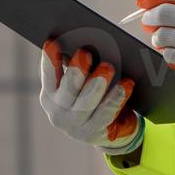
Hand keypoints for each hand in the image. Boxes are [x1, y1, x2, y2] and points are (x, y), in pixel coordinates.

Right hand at [39, 37, 142, 154]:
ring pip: (86, 103)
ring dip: (97, 84)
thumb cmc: (89, 97)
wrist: (105, 131)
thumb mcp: (78, 84)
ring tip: (108, 67)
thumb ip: (76, 68)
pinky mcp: (94, 134)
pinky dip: (116, 97)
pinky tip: (125, 85)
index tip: (52, 42)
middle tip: (85, 53)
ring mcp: (75, 125)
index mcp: (50, 95)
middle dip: (76, 71)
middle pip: (67, 89)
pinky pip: (107, 113)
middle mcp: (58, 112)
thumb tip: (83, 40)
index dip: (49, 59)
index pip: (48, 75)